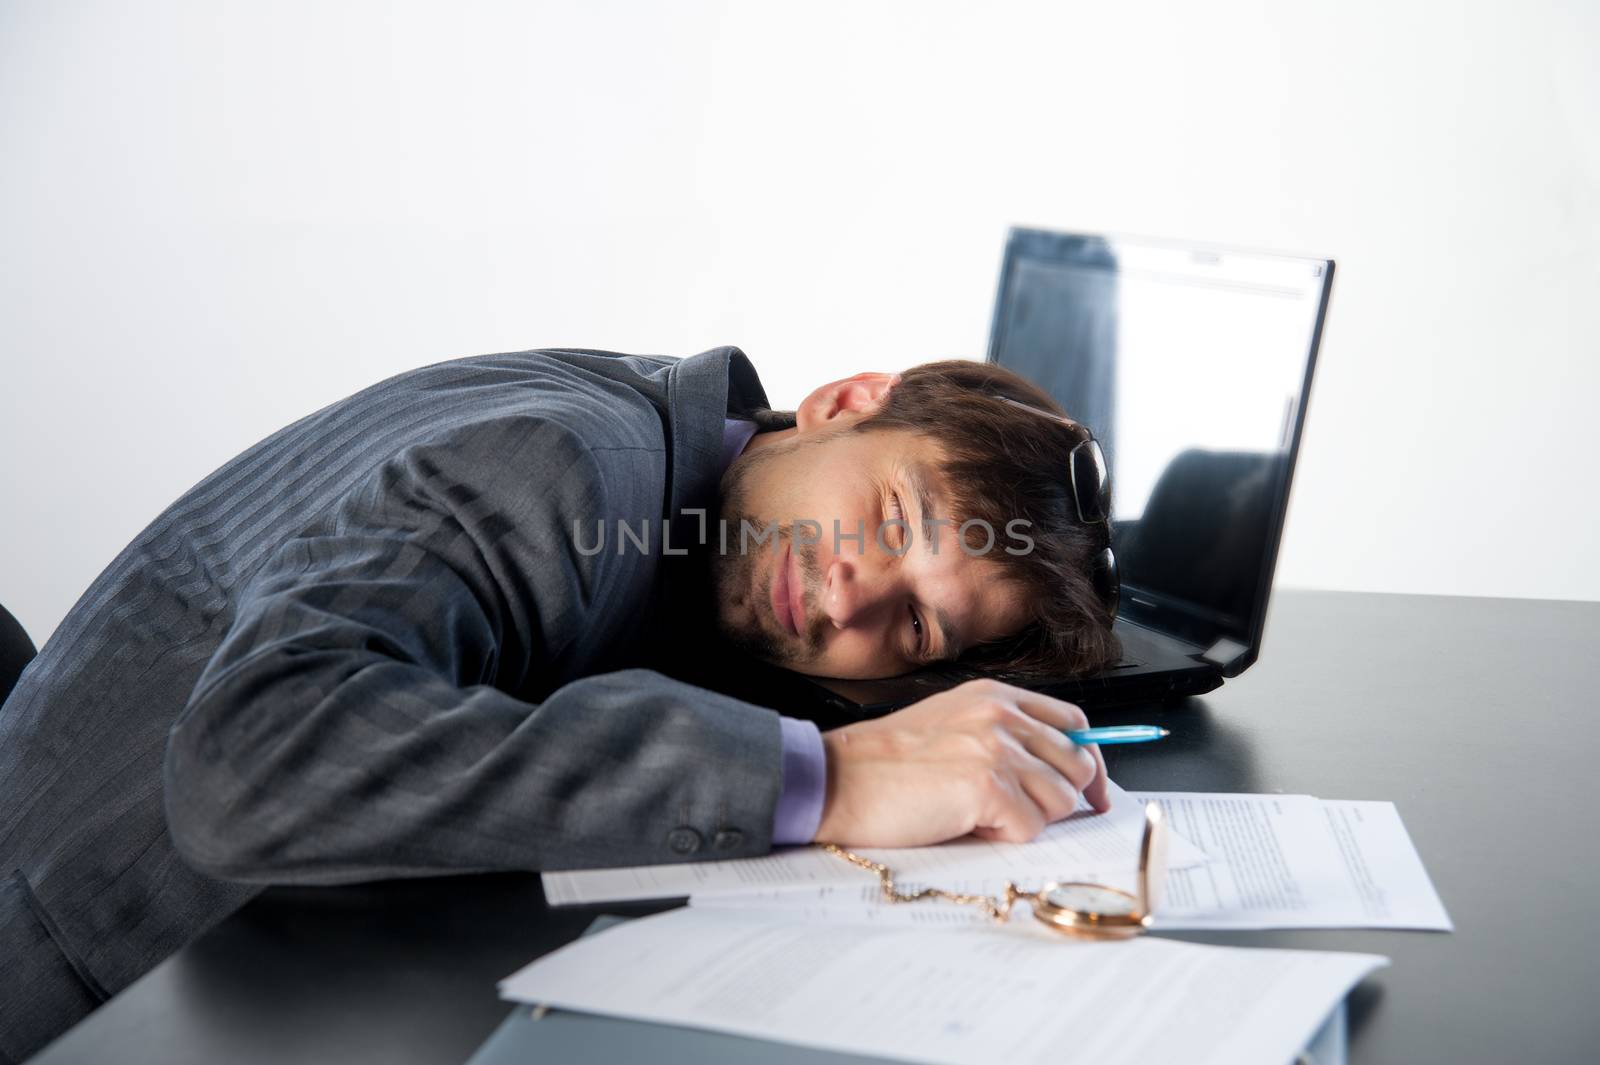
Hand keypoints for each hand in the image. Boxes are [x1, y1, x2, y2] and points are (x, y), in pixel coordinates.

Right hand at [813, 678, 1109, 847]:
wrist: (838, 778)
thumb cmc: (885, 762)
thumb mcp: (951, 723)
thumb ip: (1002, 734)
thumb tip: (1055, 770)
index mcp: (995, 696)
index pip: (1073, 722)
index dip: (1091, 760)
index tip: (1096, 790)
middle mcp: (1002, 715)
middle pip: (1077, 763)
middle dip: (1059, 800)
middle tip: (1019, 814)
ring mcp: (996, 748)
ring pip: (1060, 801)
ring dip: (1025, 820)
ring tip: (977, 813)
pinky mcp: (987, 787)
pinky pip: (1029, 828)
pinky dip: (1001, 836)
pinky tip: (965, 822)